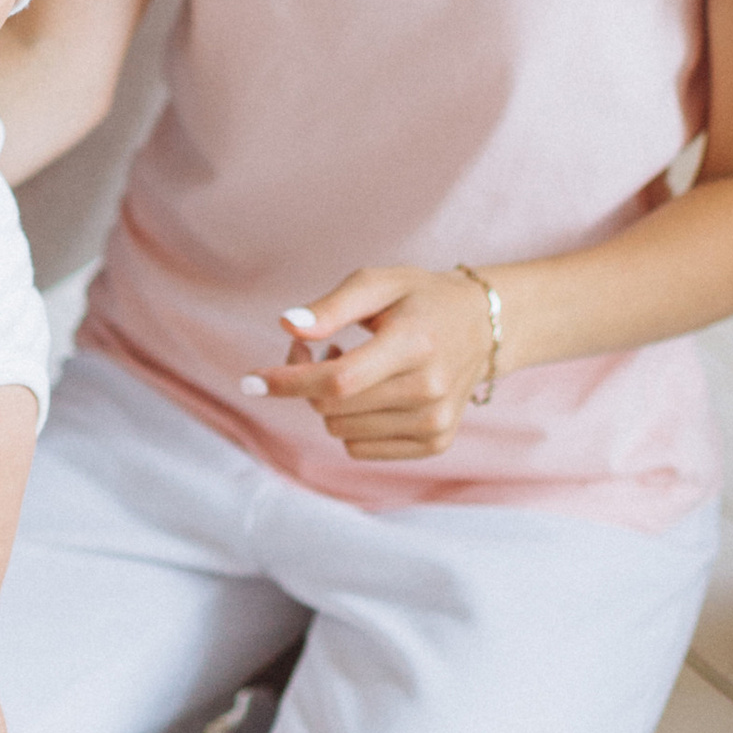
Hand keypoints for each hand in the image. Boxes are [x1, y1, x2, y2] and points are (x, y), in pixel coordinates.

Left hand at [239, 265, 496, 460]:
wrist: (483, 327)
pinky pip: (360, 448)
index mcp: (414, 344)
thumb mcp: (378, 283)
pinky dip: (350, 422)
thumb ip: (332, 306)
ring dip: (328, 401)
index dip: (287, 381)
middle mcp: (429, 389)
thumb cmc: (420, 299)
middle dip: (305, 380)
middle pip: (333, 407)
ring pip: (340, 430)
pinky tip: (370, 391)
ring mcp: (435, 422)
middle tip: (318, 349)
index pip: (338, 380)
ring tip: (351, 365)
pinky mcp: (435, 442)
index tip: (249, 382)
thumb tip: (287, 327)